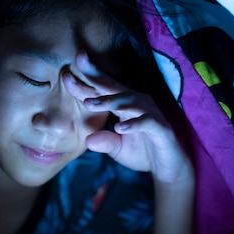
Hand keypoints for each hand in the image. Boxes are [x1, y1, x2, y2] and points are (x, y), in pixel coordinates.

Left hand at [65, 51, 192, 187]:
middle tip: (78, 65)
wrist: (168, 168)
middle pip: (115, 87)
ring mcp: (151, 114)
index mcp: (125, 106)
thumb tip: (88, 140)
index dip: (87, 81)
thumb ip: (104, 142)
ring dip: (110, 101)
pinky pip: (147, 122)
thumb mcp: (117, 148)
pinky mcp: (161, 128)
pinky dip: (133, 124)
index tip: (66, 75)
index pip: (104, 90)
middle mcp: (138, 104)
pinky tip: (119, 127)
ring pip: (130, 102)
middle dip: (97, 76)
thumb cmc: (143, 153)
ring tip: (91, 104)